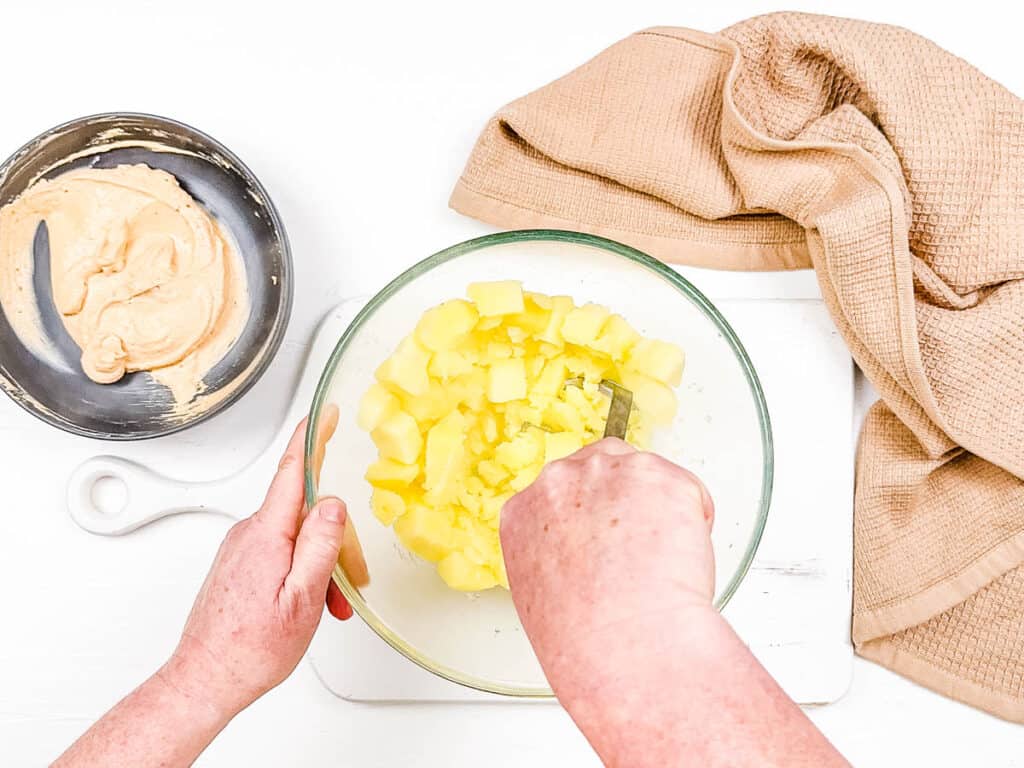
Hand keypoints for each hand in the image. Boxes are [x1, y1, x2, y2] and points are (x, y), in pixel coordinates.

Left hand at [166, 419, 349, 718]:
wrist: (204, 680)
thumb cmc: (250, 649)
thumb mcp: (301, 600)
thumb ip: (319, 546)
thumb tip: (334, 504)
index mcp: (266, 535)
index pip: (293, 471)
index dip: (312, 437)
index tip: (325, 412)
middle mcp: (250, 533)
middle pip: (307, 512)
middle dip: (337, 541)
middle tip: (350, 583)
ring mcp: (242, 548)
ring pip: (296, 535)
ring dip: (321, 563)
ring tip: (329, 605)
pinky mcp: (239, 563)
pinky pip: (281, 551)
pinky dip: (303, 570)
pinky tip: (310, 601)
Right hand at [500, 438, 716, 700]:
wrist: (626, 645)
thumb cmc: (586, 641)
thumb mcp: (539, 596)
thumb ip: (555, 554)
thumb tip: (585, 553)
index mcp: (523, 512)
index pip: (560, 492)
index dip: (590, 516)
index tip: (605, 538)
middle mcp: (562, 480)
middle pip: (602, 467)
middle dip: (624, 502)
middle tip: (641, 549)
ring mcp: (612, 472)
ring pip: (646, 476)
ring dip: (659, 510)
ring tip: (660, 562)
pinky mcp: (661, 476)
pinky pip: (688, 491)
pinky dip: (693, 520)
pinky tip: (680, 557)